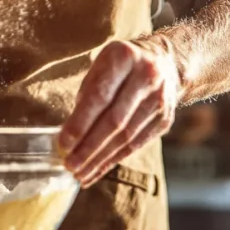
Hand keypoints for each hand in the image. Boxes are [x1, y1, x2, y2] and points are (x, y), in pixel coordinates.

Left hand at [58, 38, 179, 186]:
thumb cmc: (120, 65)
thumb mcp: (100, 65)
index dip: (80, 123)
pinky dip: (114, 159)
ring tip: (79, 173)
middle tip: (69, 164)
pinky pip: (136, 144)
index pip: (100, 97)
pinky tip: (97, 170)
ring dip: (100, 158)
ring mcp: (160, 100)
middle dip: (89, 147)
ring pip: (126, 137)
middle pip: (115, 121)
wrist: (163, 61)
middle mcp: (146, 77)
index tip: (63, 143)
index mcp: (125, 57)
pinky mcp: (165, 120)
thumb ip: (86, 94)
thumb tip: (70, 133)